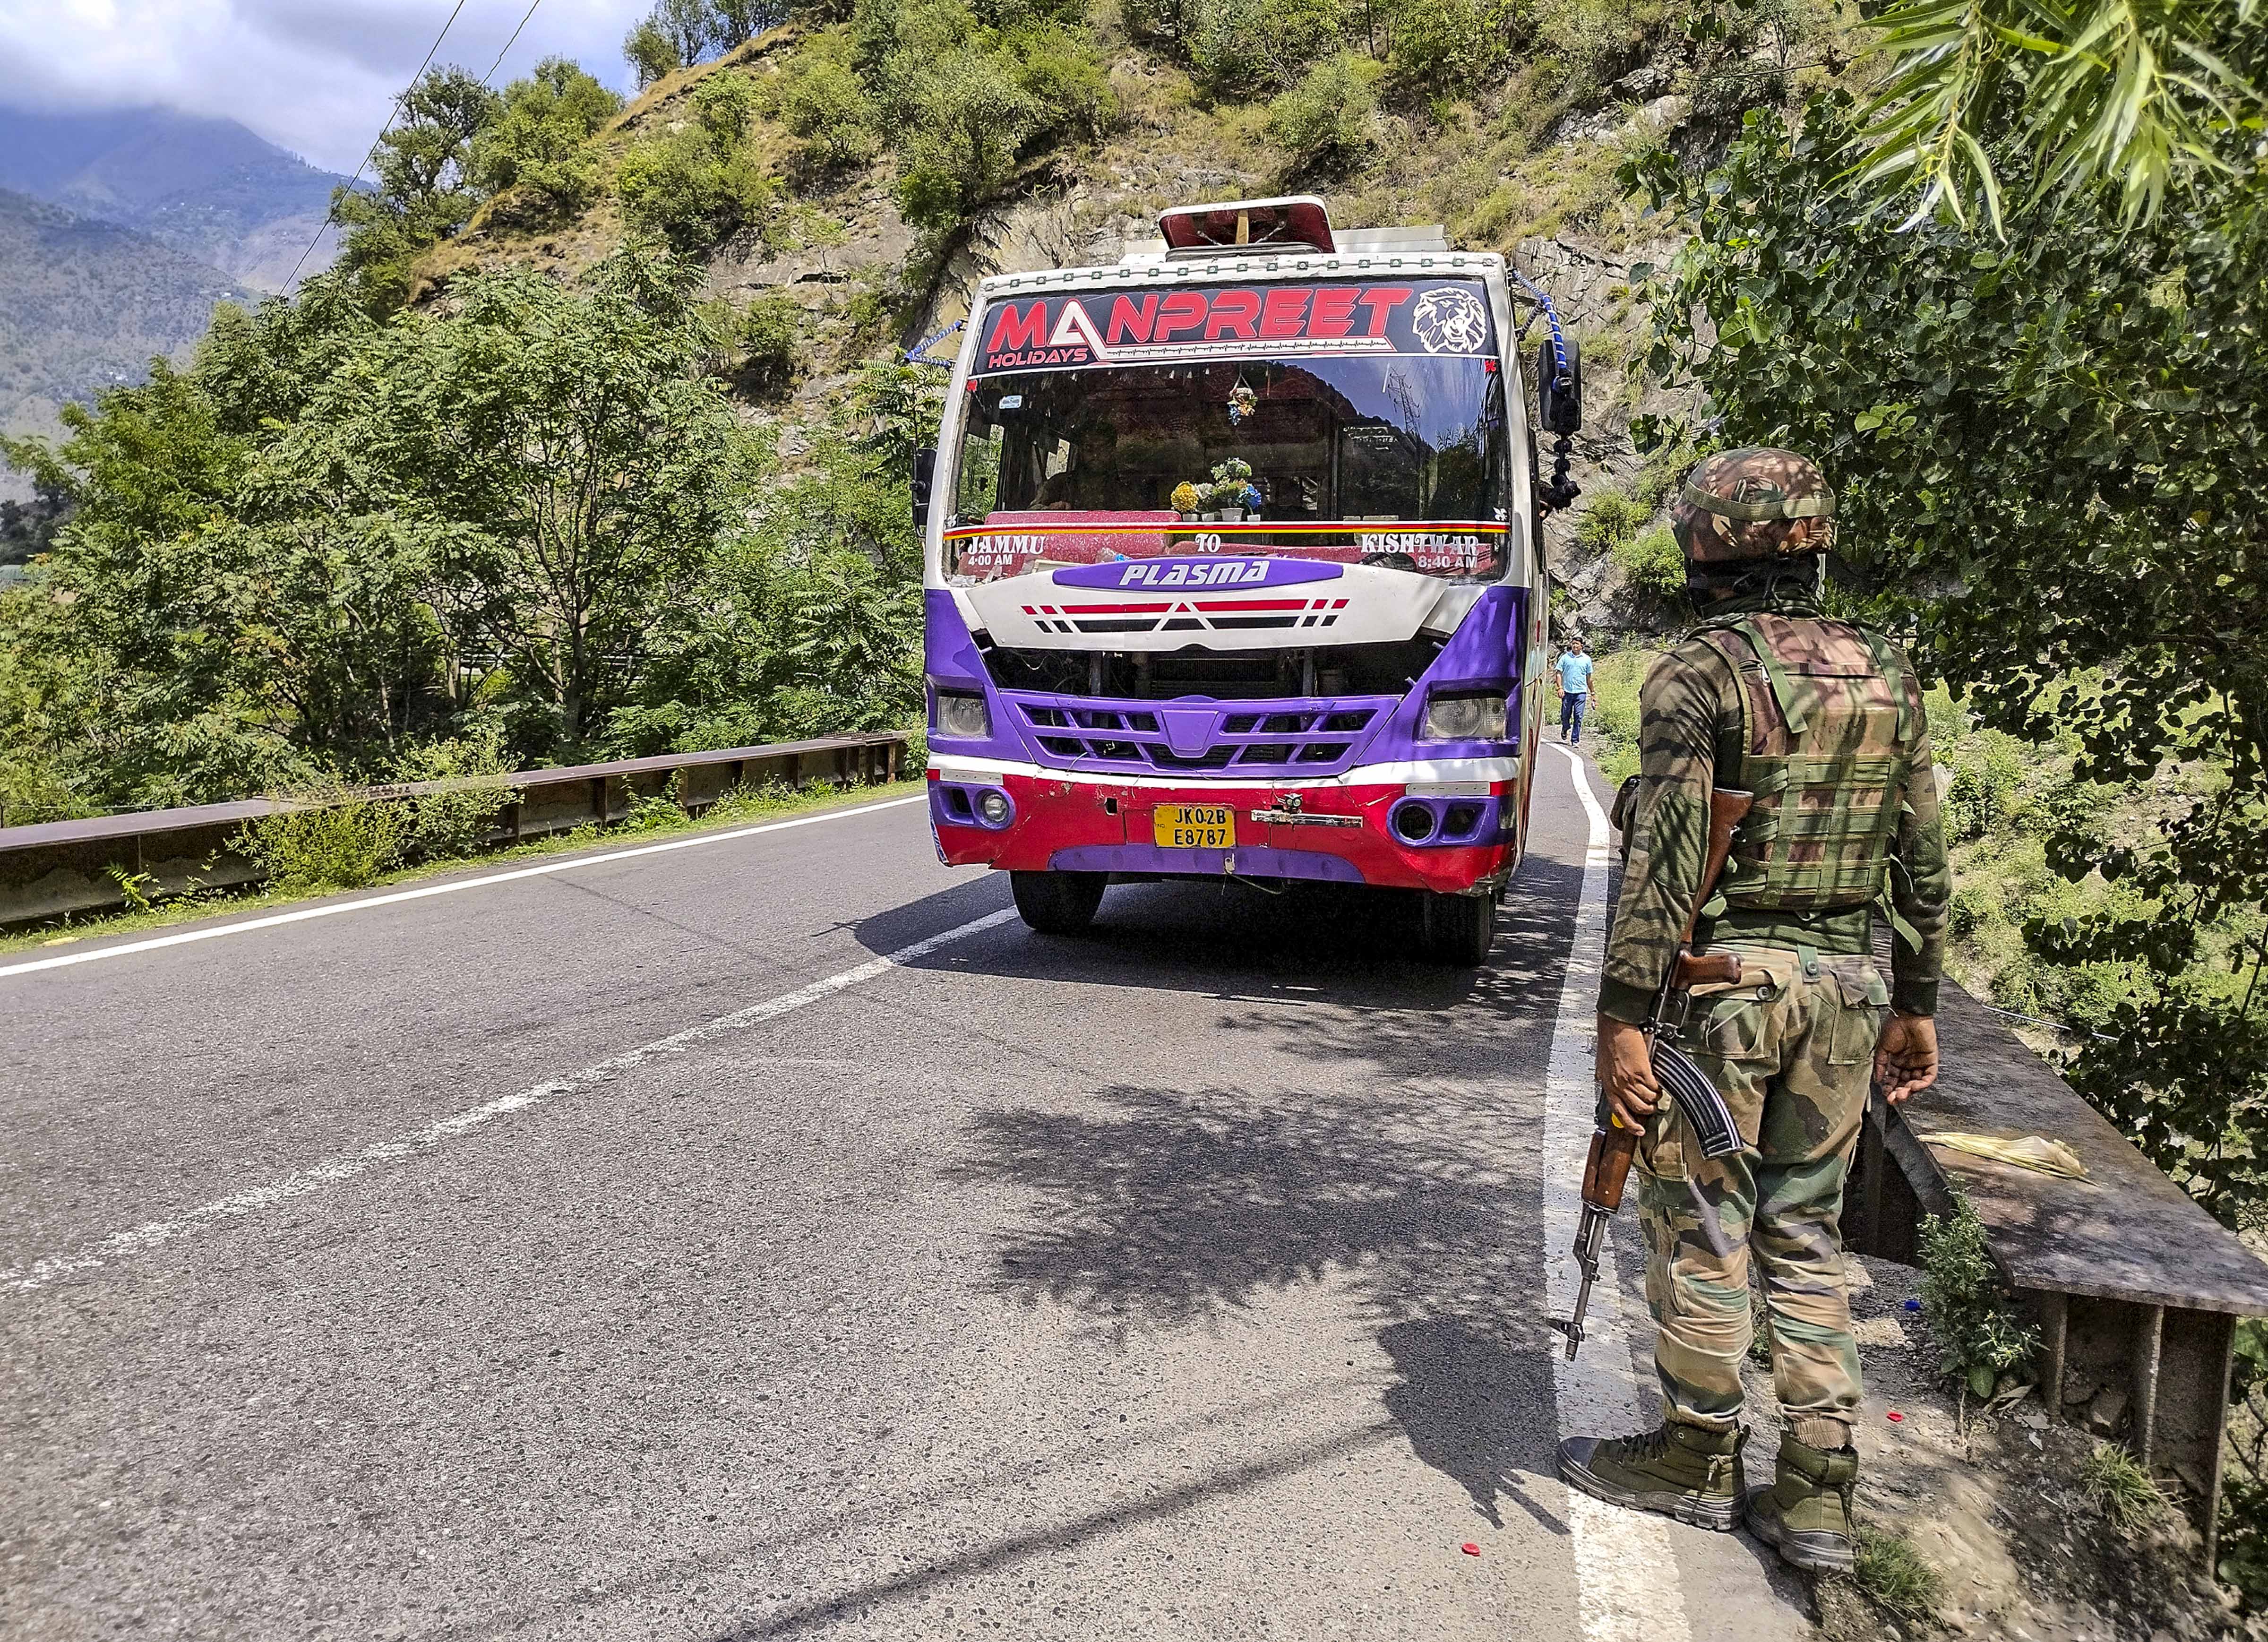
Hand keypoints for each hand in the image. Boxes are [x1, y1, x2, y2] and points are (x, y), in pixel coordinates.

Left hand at [1596, 1015, 1663, 1131]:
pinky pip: (1654, 1087)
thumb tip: (1610, 1083)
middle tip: (1652, 1105)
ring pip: (1647, 1100)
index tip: (1638, 1130)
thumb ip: (1608, 1076)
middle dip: (1648, 1110)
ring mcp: (1630, 1079)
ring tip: (1656, 1092)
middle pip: (1637, 1108)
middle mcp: (1618, 1085)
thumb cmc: (1609, 1040)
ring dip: (1655, 1098)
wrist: (1616, 1025)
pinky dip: (1658, 1087)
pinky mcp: (1641, 1071)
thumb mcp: (1603, 1063)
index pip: (1619, 1111)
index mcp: (1608, 1084)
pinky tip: (1658, 1083)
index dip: (1630, 1124)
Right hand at [1874, 1013, 1938, 1104]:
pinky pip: (1929, 1076)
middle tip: (1893, 1099)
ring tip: (1902, 1094)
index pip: (1894, 1080)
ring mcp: (1920, 1063)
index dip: (1890, 1089)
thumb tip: (1878, 1080)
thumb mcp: (1882, 1048)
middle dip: (1899, 1093)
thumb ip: (1881, 1064)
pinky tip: (1914, 1087)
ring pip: (1917, 1083)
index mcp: (1896, 1062)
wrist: (1908, 1016)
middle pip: (1905, 1084)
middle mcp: (1908, 1064)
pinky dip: (1922, 1084)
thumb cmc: (1894, 1027)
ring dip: (1910, 1091)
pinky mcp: (1931, 1060)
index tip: (1885, 1095)